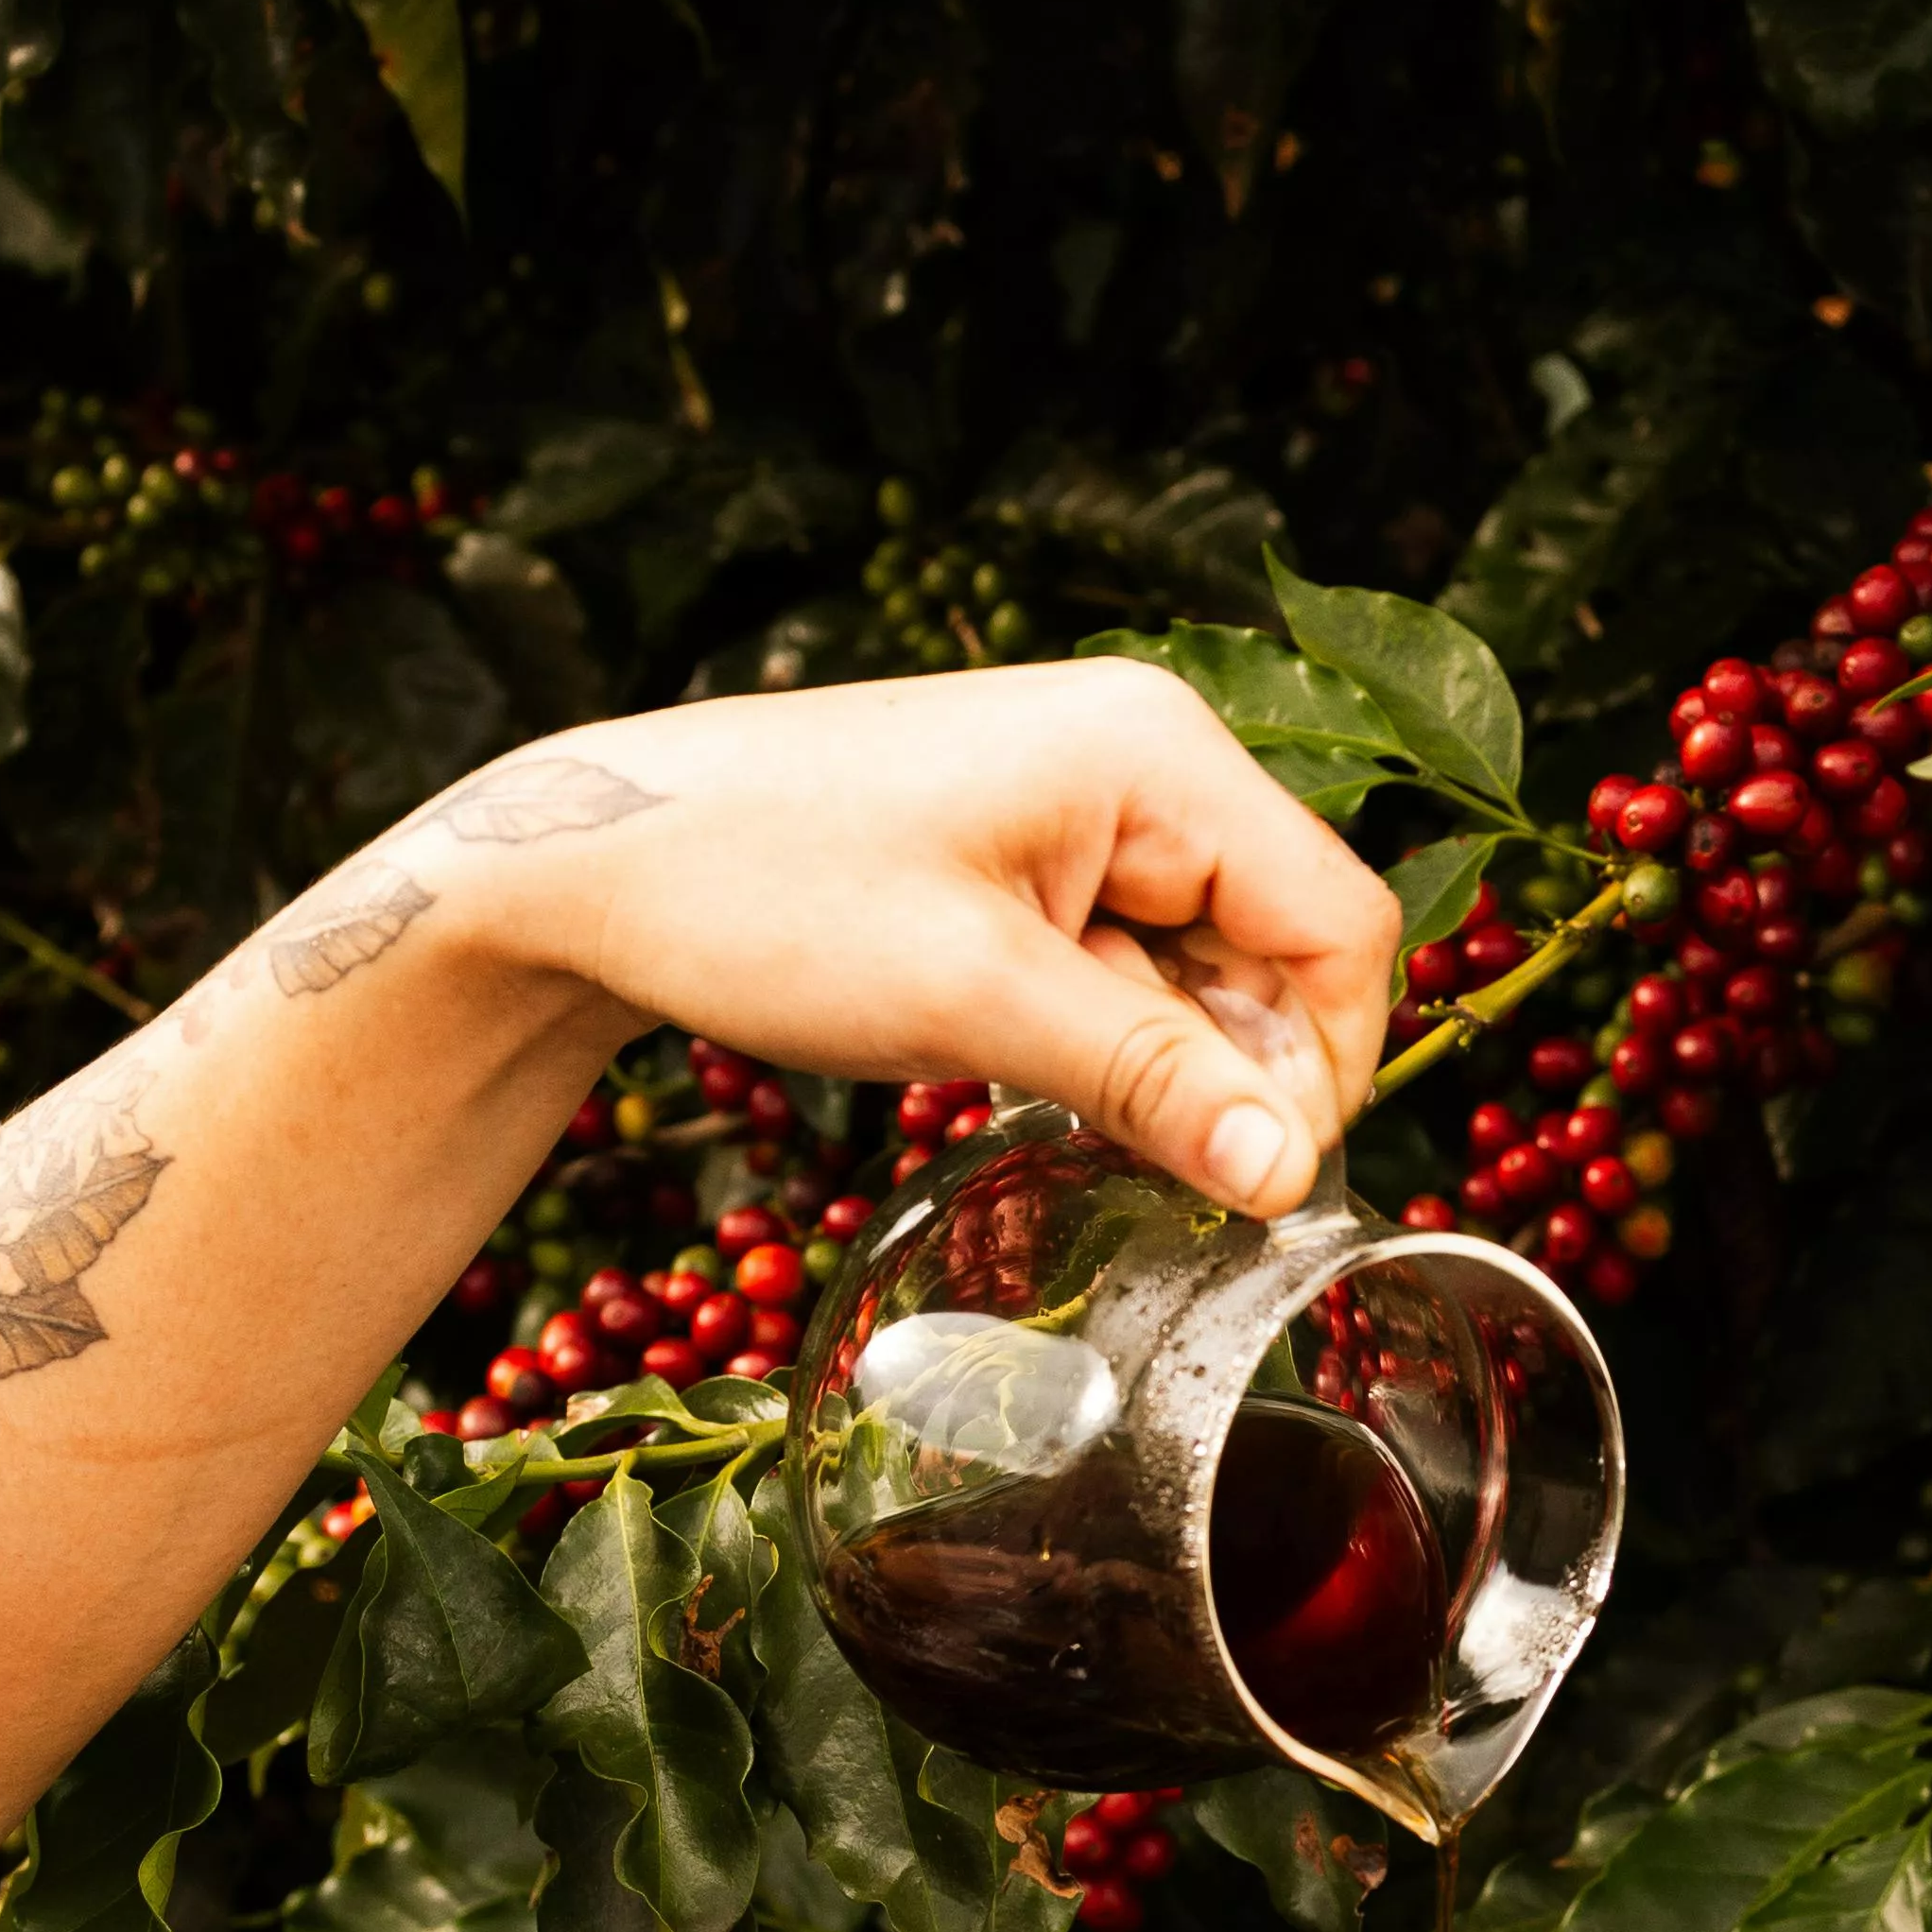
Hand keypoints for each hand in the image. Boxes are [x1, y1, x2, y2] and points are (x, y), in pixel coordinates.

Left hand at [450, 658, 1402, 1216]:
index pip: (1340, 921)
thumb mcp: (974, 1001)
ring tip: (1047, 1095)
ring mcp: (1086, 804)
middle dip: (1233, 1065)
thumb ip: (1152, 1081)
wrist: (590, 860)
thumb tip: (1293, 1172)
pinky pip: (1128, 962)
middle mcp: (1144, 758)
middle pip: (1282, 946)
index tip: (1254, 1177)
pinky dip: (1103, 1036)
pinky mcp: (1032, 854)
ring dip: (1160, 1059)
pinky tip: (1027, 1071)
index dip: (1323, 1063)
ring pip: (1205, 966)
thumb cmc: (764, 897)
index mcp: (1158, 754)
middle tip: (1136, 1150)